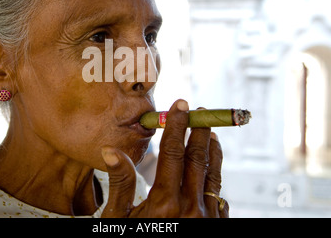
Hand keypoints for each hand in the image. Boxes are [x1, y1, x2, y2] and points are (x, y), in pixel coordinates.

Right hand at [101, 99, 228, 217]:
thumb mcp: (118, 221)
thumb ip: (120, 184)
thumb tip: (112, 150)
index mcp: (165, 202)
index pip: (173, 152)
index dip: (177, 125)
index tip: (181, 105)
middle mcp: (191, 207)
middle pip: (198, 158)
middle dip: (199, 130)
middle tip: (201, 111)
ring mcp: (208, 219)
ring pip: (213, 174)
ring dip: (213, 150)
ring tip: (211, 133)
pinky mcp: (216, 227)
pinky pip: (219, 195)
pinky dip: (216, 176)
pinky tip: (212, 169)